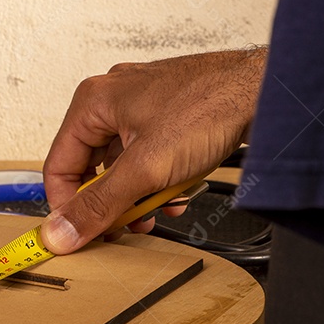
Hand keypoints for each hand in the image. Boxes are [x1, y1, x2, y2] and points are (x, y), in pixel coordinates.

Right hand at [41, 48, 264, 253]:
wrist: (266, 90)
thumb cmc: (210, 106)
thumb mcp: (146, 169)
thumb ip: (100, 204)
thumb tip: (60, 232)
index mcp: (93, 102)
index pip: (58, 165)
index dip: (67, 206)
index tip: (80, 234)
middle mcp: (113, 99)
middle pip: (91, 166)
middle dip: (109, 202)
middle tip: (123, 227)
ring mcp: (142, 105)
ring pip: (122, 164)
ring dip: (136, 194)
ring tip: (154, 212)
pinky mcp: (168, 114)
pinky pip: (148, 155)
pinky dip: (157, 179)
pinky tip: (176, 194)